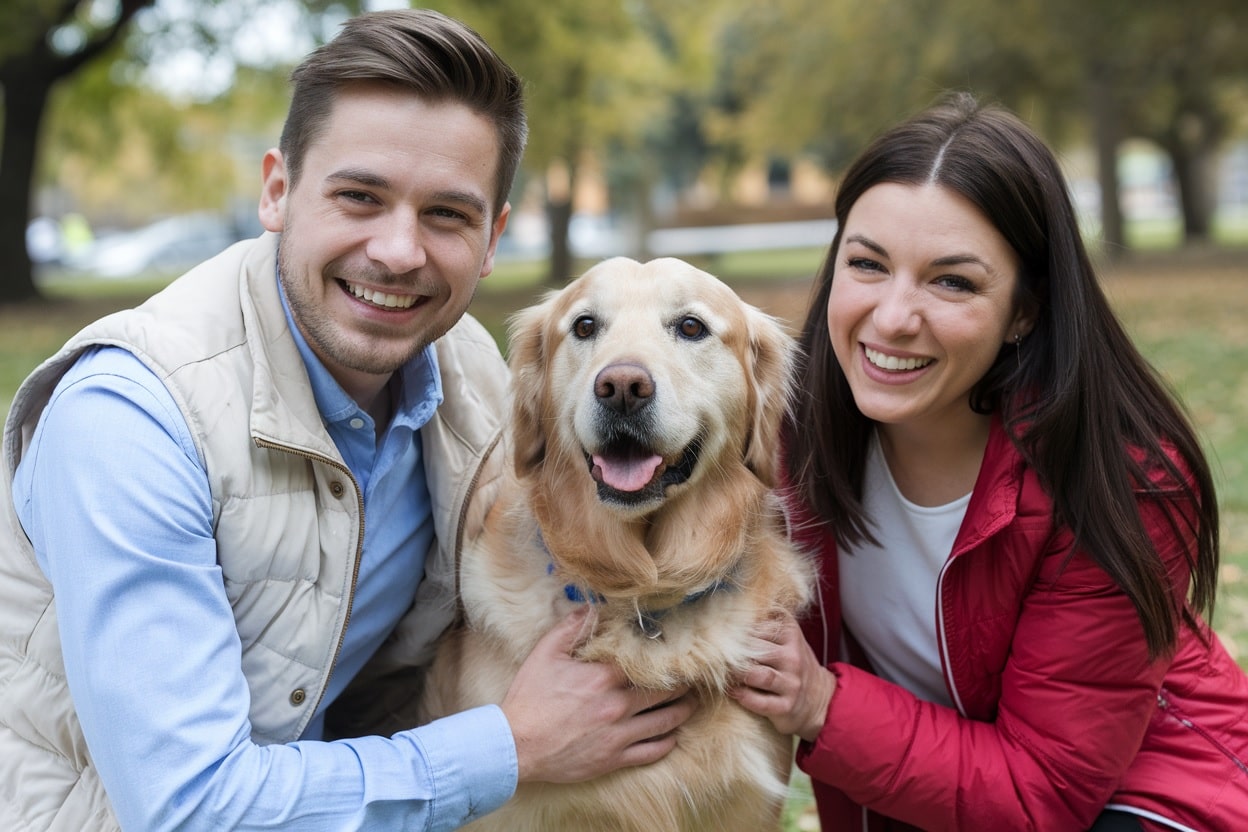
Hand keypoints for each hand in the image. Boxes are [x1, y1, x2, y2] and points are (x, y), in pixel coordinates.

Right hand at [501, 607, 694, 783]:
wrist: (517, 745)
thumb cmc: (530, 698)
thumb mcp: (545, 654)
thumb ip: (571, 628)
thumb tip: (592, 608)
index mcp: (603, 677)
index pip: (648, 662)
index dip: (667, 657)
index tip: (679, 652)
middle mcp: (617, 705)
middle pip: (665, 691)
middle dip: (684, 684)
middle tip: (695, 678)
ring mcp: (619, 734)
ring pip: (666, 721)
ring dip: (683, 711)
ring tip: (693, 703)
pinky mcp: (614, 758)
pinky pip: (652, 751)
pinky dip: (668, 742)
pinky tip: (674, 735)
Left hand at [729, 610, 834, 741]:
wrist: (819, 698)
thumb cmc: (792, 663)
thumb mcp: (787, 638)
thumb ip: (765, 624)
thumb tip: (729, 612)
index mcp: (791, 634)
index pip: (759, 627)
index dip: (737, 631)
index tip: (721, 634)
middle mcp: (793, 658)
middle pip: (756, 650)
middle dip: (734, 653)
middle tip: (716, 655)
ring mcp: (791, 683)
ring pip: (759, 675)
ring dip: (737, 674)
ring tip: (724, 673)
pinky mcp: (786, 707)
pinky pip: (760, 702)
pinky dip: (742, 696)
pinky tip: (732, 691)